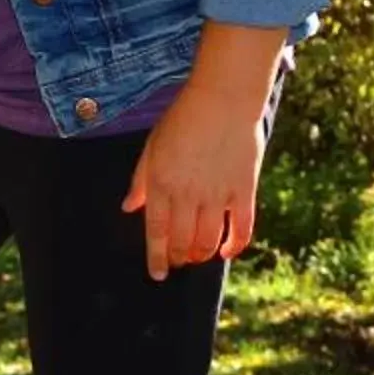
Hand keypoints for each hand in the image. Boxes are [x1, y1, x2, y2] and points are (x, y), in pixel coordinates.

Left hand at [120, 23, 285, 278]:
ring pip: (209, 240)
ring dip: (201, 254)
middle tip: (177, 262)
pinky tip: (226, 252)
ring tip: (197, 257)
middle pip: (182, 240)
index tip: (157, 274)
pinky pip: (242, 229)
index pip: (156, 231)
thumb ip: (141, 181)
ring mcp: (217, 194)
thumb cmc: (182, 120)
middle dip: (178, 257)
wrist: (223, 100)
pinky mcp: (244, 191)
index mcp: (161, 183)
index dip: (156, 257)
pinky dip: (234, 246)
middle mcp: (188, 194)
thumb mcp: (152, 147)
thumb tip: (129, 208)